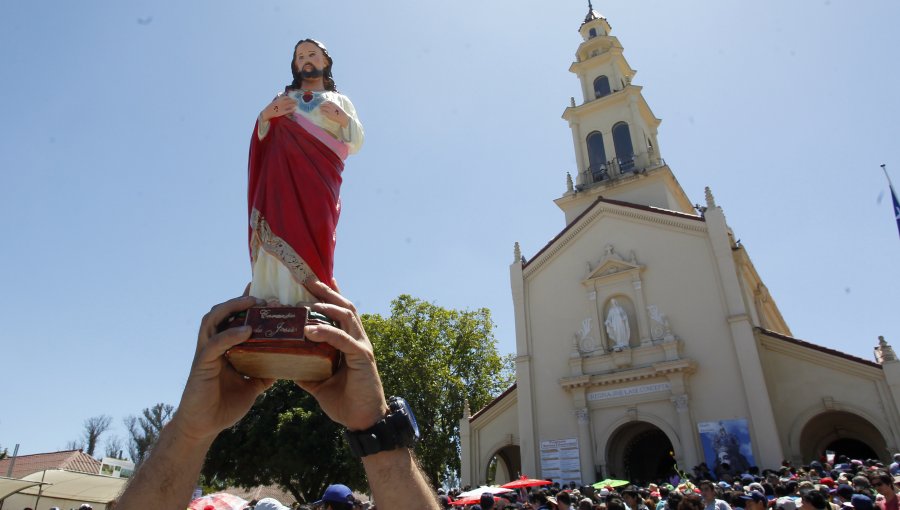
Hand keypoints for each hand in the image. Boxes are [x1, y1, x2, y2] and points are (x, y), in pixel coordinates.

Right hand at [170, 295, 274, 441]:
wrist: (204, 426)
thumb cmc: (224, 405)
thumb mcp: (252, 386)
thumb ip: (265, 372)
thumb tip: (287, 364)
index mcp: (224, 347)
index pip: (233, 318)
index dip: (245, 302)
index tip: (264, 290)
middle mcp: (213, 345)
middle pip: (222, 312)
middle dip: (240, 300)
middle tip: (263, 297)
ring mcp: (205, 353)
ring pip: (212, 320)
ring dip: (232, 308)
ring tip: (252, 303)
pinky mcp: (202, 364)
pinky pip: (214, 344)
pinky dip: (230, 334)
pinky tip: (246, 330)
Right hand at [260, 95, 295, 121]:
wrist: (267, 113)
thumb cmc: (270, 107)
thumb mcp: (274, 102)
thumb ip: (279, 99)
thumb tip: (283, 97)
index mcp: (278, 99)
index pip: (286, 97)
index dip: (290, 98)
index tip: (292, 99)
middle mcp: (281, 103)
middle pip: (289, 101)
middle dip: (293, 101)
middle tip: (297, 101)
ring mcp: (282, 107)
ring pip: (290, 105)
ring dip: (294, 104)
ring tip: (296, 104)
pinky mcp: (282, 112)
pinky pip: (289, 110)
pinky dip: (292, 109)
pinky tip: (294, 109)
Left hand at [295, 280, 387, 430]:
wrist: (363, 421)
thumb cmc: (344, 401)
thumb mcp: (318, 382)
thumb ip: (306, 368)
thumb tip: (285, 361)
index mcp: (348, 341)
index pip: (339, 311)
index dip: (329, 294)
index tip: (313, 279)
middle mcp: (357, 339)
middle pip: (343, 306)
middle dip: (326, 291)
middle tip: (307, 279)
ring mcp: (361, 346)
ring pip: (346, 316)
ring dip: (327, 305)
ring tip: (308, 300)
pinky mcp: (362, 357)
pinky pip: (342, 339)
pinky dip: (326, 332)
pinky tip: (309, 330)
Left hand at [320, 100, 349, 127]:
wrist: (343, 117)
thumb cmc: (341, 113)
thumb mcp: (338, 107)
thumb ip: (334, 106)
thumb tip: (330, 106)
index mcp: (334, 104)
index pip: (327, 101)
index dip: (325, 102)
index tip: (323, 103)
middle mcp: (331, 106)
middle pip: (324, 104)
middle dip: (322, 105)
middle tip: (320, 106)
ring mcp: (329, 110)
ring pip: (323, 108)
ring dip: (321, 108)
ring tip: (320, 109)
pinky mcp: (328, 114)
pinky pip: (323, 112)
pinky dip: (321, 112)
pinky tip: (321, 112)